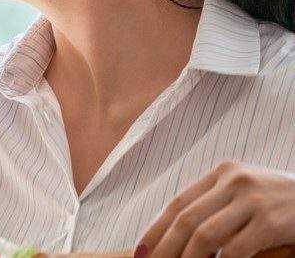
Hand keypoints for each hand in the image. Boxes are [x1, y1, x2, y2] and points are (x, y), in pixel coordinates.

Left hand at [138, 160, 294, 256]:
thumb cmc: (285, 202)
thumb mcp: (248, 193)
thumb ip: (217, 204)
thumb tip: (179, 233)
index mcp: (224, 173)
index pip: (179, 202)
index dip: (156, 228)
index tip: (141, 250)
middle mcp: (235, 181)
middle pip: (186, 219)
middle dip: (164, 248)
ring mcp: (254, 200)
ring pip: (204, 235)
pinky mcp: (271, 222)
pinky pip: (234, 250)